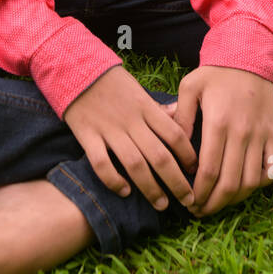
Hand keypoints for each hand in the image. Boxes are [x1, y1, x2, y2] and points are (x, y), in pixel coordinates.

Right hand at [63, 67, 198, 211]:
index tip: (196, 172)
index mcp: (146, 108)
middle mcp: (131, 120)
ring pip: (135, 164)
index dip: (189, 156)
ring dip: (151, 188)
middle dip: (177, 182)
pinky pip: (101, 163)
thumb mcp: (139, 90)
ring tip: (162, 204)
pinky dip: (113, 180)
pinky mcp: (87, 135)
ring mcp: (108, 129)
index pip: (175, 135)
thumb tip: (180, 115)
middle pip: (160, 156)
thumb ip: (158, 109)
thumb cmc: (111, 82)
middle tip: (189, 201)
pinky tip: (125, 192)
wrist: (76, 68)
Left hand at [171, 66, 272, 217]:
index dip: (200, 193)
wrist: (249, 57)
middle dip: (214, 204)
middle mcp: (243, 133)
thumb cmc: (215, 73)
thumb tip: (171, 146)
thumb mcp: (189, 87)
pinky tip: (244, 188)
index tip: (189, 203)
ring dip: (235, 199)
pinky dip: (260, 184)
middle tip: (200, 212)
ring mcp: (261, 135)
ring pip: (252, 181)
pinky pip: (272, 168)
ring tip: (218, 204)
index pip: (210, 171)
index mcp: (219, 123)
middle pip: (231, 183)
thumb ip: (180, 117)